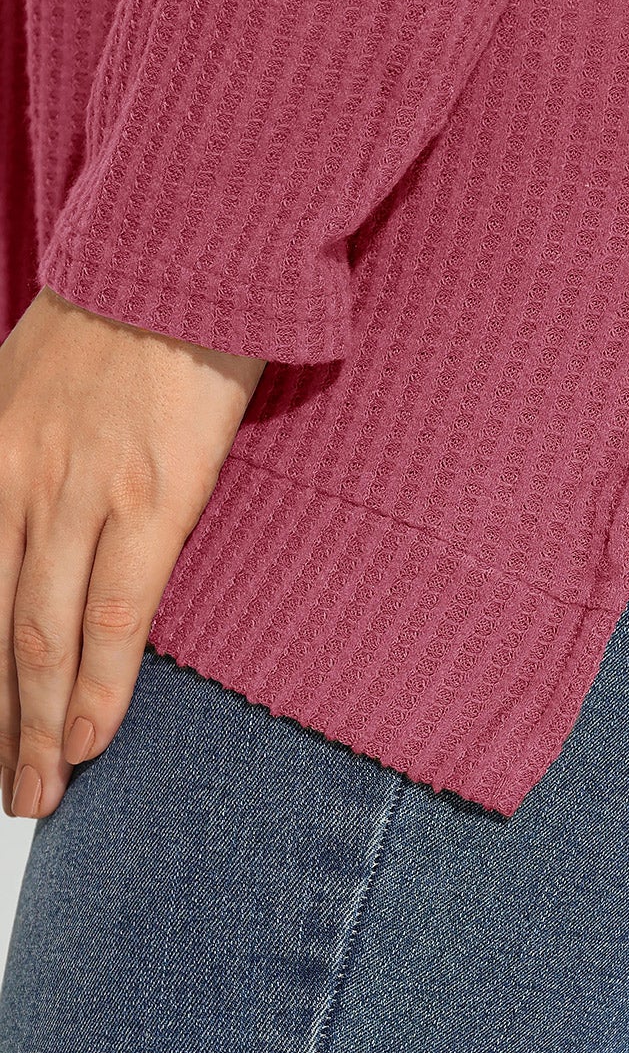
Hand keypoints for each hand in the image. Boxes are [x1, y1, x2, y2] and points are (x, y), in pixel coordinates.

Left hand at [0, 286, 265, 818]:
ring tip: (35, 795)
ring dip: (33, 729)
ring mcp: (78, 493)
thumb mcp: (30, 387)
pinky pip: (116, 617)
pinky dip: (99, 689)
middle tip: (2, 792)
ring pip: (38, 640)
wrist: (185, 257)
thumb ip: (20, 464)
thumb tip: (28, 539)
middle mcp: (12, 482)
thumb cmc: (120, 322)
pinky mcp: (151, 500)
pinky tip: (89, 741)